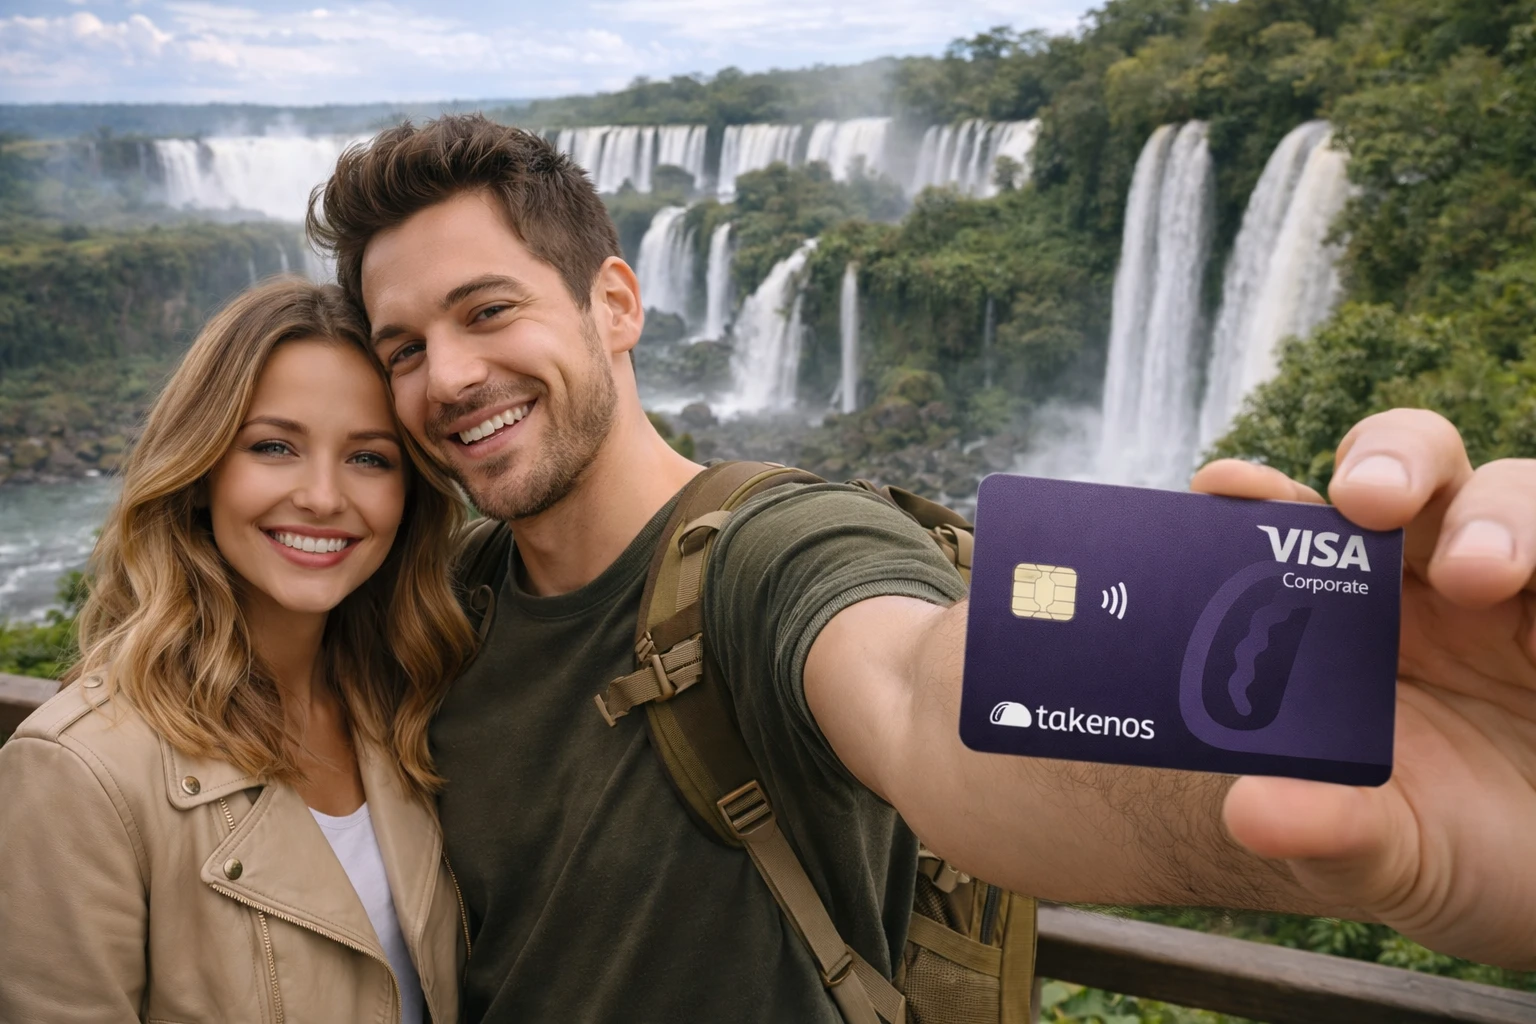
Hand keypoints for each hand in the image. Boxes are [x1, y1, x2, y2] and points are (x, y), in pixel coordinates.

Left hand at [1192, 410, 1535, 969]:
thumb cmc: (1446, 846)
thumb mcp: (1386, 853)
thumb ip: (1325, 829)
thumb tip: (1251, 812)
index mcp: (1349, 611)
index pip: (1299, 524)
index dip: (1262, 493)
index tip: (1225, 486)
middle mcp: (1433, 575)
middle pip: (1410, 465)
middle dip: (1387, 461)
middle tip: (1367, 501)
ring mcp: (1523, 584)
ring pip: (1517, 496)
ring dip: (1498, 518)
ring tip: (1479, 574)